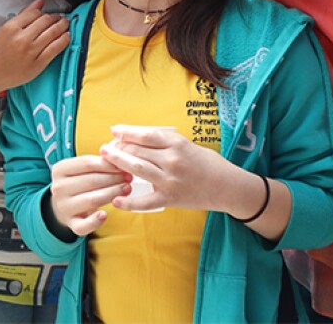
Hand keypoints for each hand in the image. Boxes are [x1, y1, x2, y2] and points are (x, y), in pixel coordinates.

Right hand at [0, 0, 69, 96]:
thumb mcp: (6, 30)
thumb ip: (23, 15)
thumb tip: (40, 1)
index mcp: (12, 27)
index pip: (35, 13)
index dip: (45, 12)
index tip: (50, 13)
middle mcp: (21, 38)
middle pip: (46, 21)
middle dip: (56, 17)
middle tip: (61, 18)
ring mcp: (30, 51)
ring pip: (53, 32)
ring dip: (63, 26)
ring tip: (65, 24)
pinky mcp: (38, 64)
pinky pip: (56, 48)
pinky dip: (64, 40)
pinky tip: (66, 36)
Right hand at [50, 155, 130, 235]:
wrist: (65, 204)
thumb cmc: (79, 181)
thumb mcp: (81, 169)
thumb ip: (97, 163)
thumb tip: (119, 160)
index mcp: (60, 169)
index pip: (87, 163)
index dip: (107, 164)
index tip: (123, 164)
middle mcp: (58, 188)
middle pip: (91, 181)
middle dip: (114, 178)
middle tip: (129, 177)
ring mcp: (63, 207)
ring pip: (91, 200)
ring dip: (112, 194)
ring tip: (127, 189)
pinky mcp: (70, 224)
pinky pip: (83, 226)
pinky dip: (94, 221)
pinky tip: (105, 215)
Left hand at [100, 125, 234, 212]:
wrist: (227, 187)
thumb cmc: (207, 162)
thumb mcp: (187, 145)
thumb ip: (165, 142)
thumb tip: (137, 138)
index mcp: (177, 144)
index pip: (145, 135)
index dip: (127, 132)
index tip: (114, 130)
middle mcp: (172, 160)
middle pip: (138, 150)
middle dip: (118, 147)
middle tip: (105, 146)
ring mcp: (170, 181)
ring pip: (137, 169)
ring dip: (118, 163)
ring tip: (105, 159)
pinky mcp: (171, 199)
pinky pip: (146, 202)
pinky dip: (129, 202)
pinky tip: (116, 200)